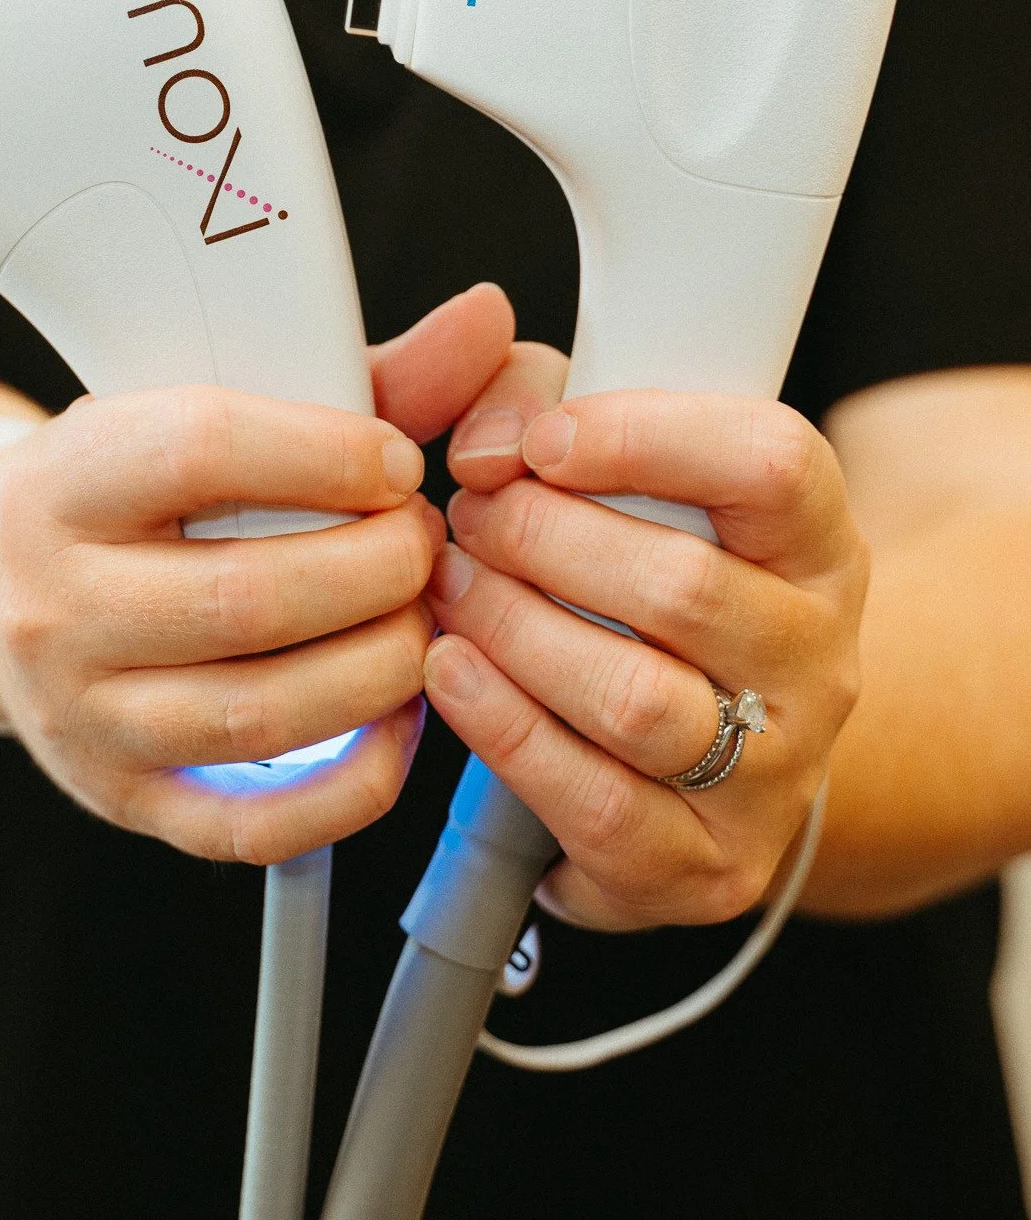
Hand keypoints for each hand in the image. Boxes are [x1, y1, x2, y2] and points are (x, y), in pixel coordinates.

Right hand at [0, 284, 516, 863]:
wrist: (7, 586)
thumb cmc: (144, 487)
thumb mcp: (226, 404)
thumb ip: (369, 374)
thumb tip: (492, 318)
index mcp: (70, 478)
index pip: (202, 452)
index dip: (328, 454)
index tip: (397, 459)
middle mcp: (58, 605)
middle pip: (246, 597)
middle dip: (377, 570)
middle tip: (427, 546)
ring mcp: (85, 716)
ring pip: (259, 715)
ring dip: (380, 668)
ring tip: (423, 621)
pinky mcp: (127, 798)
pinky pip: (255, 825)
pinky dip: (352, 781)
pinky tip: (401, 722)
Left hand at [423, 344, 868, 929]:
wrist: (717, 756)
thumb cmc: (647, 579)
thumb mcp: (621, 469)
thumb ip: (540, 403)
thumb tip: (489, 442)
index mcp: (816, 543)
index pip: (771, 465)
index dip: (644, 437)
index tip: (545, 440)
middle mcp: (818, 659)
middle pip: (681, 587)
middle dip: (542, 538)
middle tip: (470, 517)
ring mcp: (775, 774)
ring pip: (636, 700)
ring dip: (515, 631)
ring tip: (453, 588)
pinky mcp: (708, 867)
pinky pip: (596, 802)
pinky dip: (504, 728)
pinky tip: (452, 672)